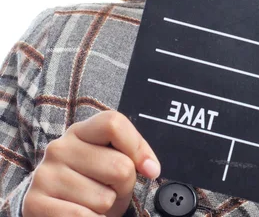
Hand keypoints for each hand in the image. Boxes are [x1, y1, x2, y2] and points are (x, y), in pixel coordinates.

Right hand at [23, 110, 160, 216]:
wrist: (50, 206)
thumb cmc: (89, 181)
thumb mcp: (109, 159)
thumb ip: (131, 154)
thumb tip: (151, 169)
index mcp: (81, 130)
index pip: (114, 124)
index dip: (138, 148)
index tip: (150, 170)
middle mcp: (59, 148)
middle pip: (119, 166)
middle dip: (125, 187)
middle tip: (111, 191)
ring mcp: (45, 175)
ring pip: (105, 199)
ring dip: (106, 208)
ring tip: (92, 204)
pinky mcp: (35, 204)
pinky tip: (84, 215)